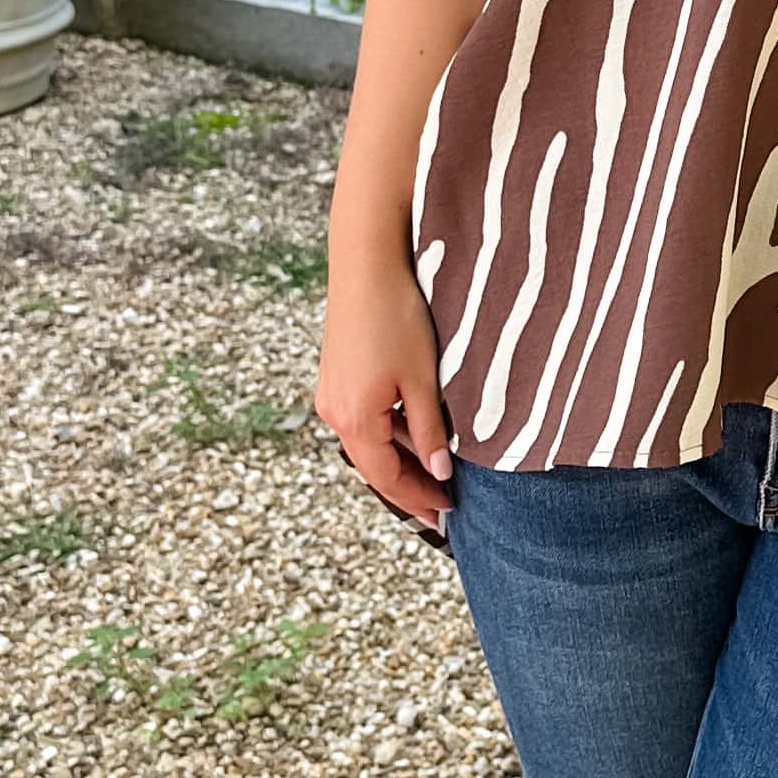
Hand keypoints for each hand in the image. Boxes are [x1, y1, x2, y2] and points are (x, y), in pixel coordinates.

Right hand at [315, 243, 455, 528]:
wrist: (366, 264)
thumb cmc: (396, 316)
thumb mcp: (423, 379)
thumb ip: (430, 430)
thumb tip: (438, 472)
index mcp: (354, 419)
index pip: (386, 478)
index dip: (417, 499)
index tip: (445, 514)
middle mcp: (334, 412)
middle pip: (374, 466)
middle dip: (408, 487)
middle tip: (441, 507)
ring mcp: (332, 394)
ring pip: (369, 443)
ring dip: (400, 459)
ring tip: (434, 474)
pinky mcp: (338, 377)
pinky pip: (364, 420)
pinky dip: (390, 433)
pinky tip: (416, 433)